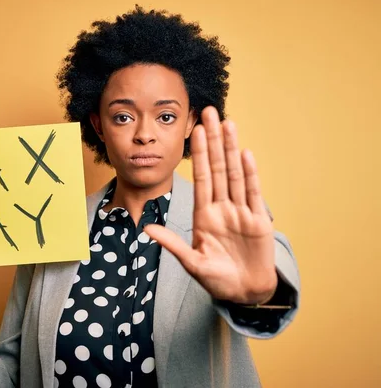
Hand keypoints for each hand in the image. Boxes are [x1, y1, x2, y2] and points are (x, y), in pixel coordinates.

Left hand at [145, 106, 275, 304]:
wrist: (245, 293)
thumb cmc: (217, 279)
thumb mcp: (192, 262)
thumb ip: (172, 244)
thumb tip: (146, 228)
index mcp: (204, 215)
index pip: (200, 177)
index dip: (198, 153)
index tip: (194, 130)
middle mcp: (222, 207)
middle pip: (217, 167)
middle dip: (213, 141)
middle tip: (209, 112)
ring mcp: (241, 212)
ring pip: (235, 174)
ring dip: (231, 149)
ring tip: (228, 124)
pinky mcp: (258, 221)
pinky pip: (253, 194)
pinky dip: (250, 174)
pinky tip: (245, 154)